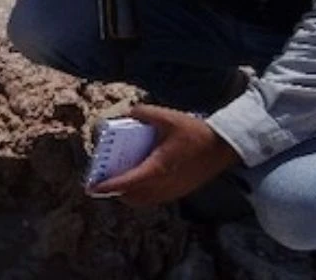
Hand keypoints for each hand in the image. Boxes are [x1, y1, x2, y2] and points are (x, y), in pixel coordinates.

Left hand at [89, 104, 240, 205]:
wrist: (222, 146)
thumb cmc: (195, 132)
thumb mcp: (167, 117)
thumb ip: (143, 113)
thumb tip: (126, 113)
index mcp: (159, 167)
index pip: (128, 181)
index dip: (109, 186)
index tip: (92, 187)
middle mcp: (164, 183)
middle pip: (132, 196)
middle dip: (114, 192)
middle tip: (101, 181)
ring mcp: (173, 190)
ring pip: (143, 200)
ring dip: (128, 194)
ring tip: (116, 181)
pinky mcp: (179, 192)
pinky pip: (154, 198)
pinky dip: (141, 194)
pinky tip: (137, 180)